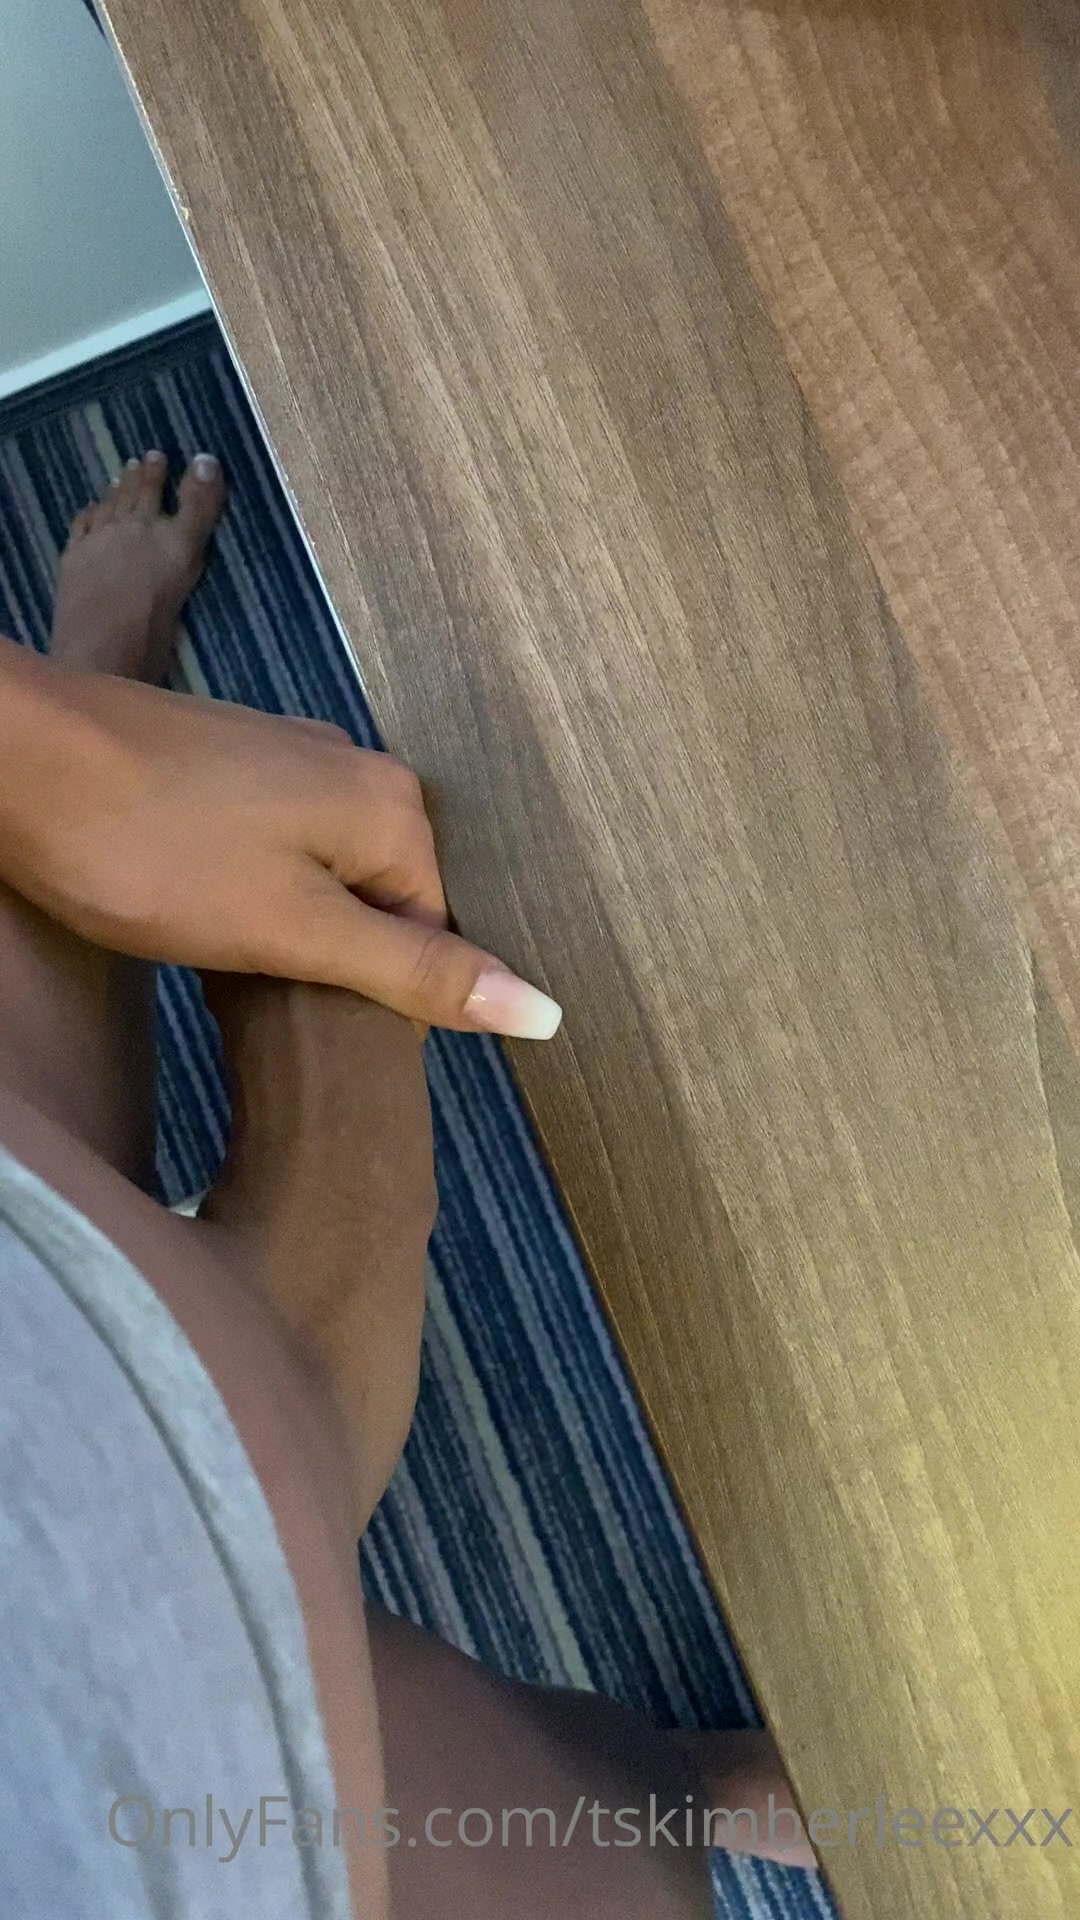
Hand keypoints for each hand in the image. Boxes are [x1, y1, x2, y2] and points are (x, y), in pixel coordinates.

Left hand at [0, 641, 561, 1037]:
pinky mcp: (227, 761)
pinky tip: (187, 898)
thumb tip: (547, 1011)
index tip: (300, 1013)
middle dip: (327, 956)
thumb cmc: (151, 849)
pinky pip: (271, 847)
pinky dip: (240, 887)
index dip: (371, 995)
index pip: (432, 939)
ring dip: (278, 924)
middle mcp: (357, 766)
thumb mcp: (297, 932)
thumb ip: (419, 973)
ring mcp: (288, 756)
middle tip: (252, 980)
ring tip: (212, 942)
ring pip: (319, 877)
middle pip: (379, 903)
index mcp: (394, 807)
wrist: (16, 758)